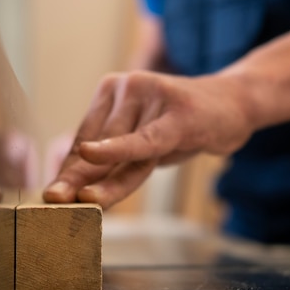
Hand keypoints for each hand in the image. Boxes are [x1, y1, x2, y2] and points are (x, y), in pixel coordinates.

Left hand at [43, 71, 252, 207]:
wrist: (237, 105)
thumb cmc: (189, 125)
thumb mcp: (149, 141)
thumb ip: (120, 160)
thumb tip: (82, 189)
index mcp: (114, 91)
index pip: (86, 136)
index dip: (69, 168)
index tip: (53, 194)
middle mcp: (127, 87)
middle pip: (98, 142)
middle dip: (76, 176)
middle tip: (52, 199)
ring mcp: (152, 94)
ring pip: (122, 150)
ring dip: (102, 181)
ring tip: (81, 203)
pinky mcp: (178, 112)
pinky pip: (146, 138)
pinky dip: (120, 149)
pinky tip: (92, 154)